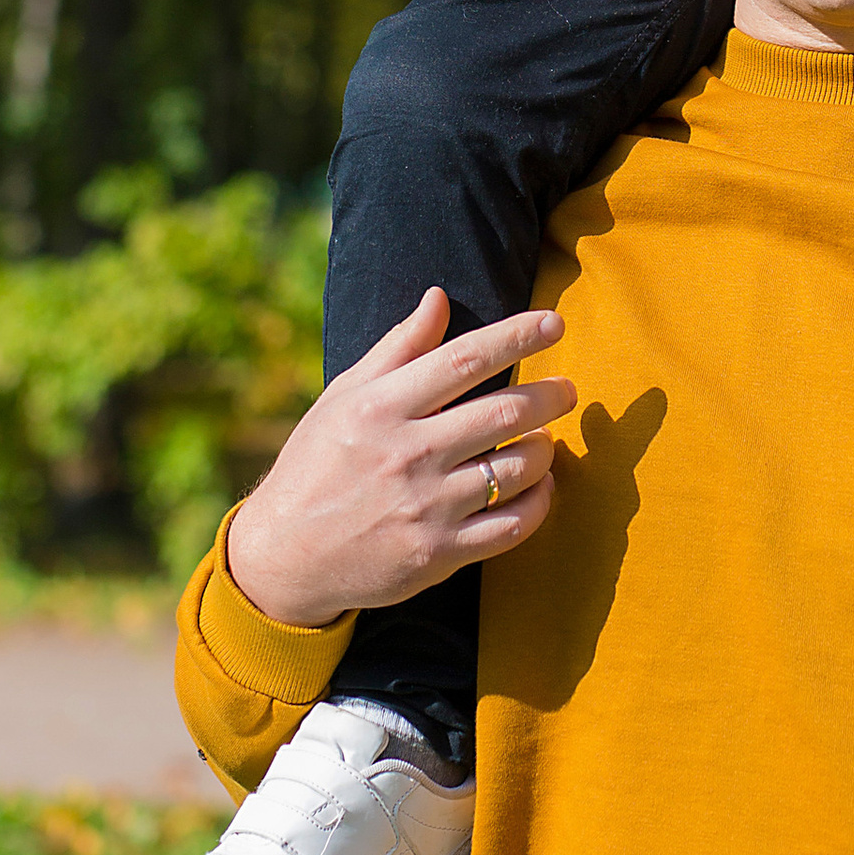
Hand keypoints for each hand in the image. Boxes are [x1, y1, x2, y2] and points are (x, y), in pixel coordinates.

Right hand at [223, 288, 574, 630]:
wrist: (285, 557)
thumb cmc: (316, 465)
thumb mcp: (344, 397)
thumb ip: (398, 348)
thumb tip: (439, 297)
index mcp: (382, 408)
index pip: (464, 359)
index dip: (516, 335)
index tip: (554, 322)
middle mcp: (407, 455)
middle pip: (503, 412)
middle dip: (550, 395)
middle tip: (568, 389)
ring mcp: (426, 509)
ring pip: (516, 469)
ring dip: (546, 449)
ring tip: (547, 439)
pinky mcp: (438, 556)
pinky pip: (511, 527)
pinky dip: (539, 503)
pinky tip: (542, 487)